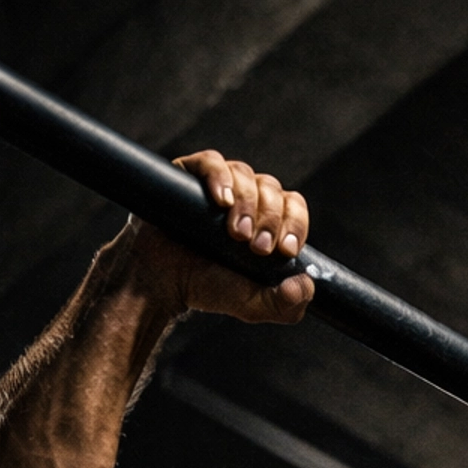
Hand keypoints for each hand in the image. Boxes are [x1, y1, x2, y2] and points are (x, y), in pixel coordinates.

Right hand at [123, 150, 314, 323]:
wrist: (161, 282)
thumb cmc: (208, 287)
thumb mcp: (253, 305)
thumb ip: (286, 304)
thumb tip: (306, 285)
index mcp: (267, 221)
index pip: (293, 207)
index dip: (295, 224)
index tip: (285, 250)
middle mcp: (246, 198)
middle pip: (272, 190)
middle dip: (269, 220)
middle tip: (255, 248)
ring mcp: (219, 184)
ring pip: (246, 176)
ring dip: (246, 204)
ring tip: (232, 234)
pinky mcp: (190, 174)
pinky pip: (213, 162)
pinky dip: (220, 178)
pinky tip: (220, 202)